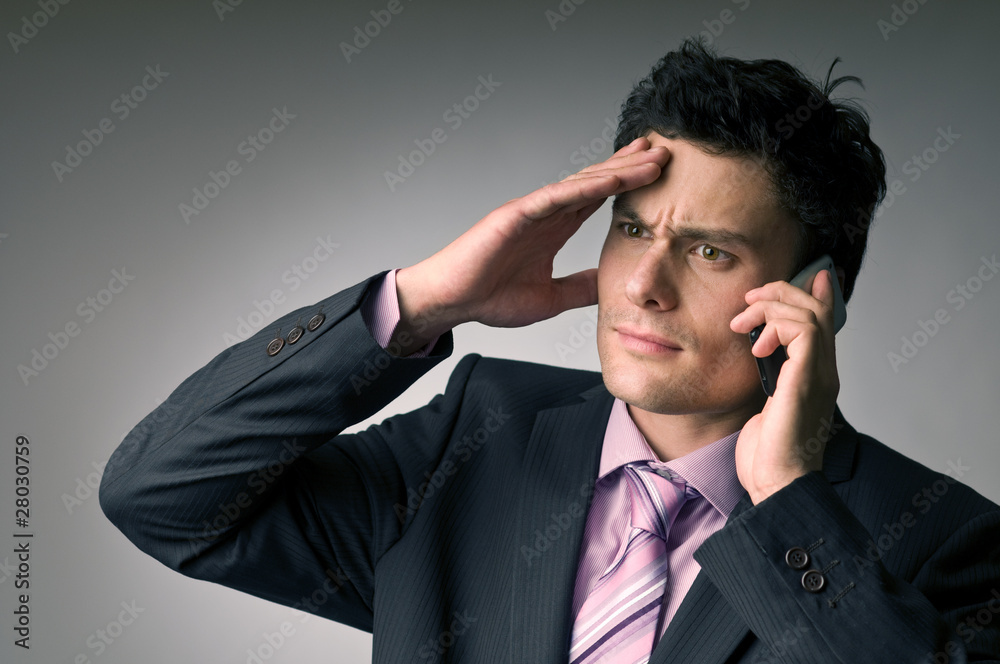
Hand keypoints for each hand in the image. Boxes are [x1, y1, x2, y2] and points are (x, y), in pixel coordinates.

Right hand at [391, 137, 670, 351]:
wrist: (451, 302)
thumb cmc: (489, 298)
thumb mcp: (550, 298)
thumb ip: (580, 289)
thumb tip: (610, 286)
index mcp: (553, 228)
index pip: (597, 199)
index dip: (627, 184)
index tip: (658, 173)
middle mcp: (545, 212)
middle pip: (596, 182)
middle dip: (631, 166)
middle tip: (666, 150)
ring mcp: (531, 210)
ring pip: (582, 183)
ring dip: (617, 170)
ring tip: (651, 158)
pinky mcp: (515, 214)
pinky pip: (556, 197)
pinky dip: (585, 187)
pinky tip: (611, 178)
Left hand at [728, 269, 840, 503]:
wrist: (777, 484)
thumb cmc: (767, 455)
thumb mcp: (764, 406)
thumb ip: (769, 380)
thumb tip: (759, 358)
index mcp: (814, 376)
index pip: (824, 324)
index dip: (817, 294)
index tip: (807, 276)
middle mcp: (823, 372)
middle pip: (817, 311)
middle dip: (782, 293)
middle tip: (750, 299)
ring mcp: (819, 375)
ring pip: (810, 314)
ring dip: (773, 306)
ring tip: (744, 323)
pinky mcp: (807, 380)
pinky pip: (805, 331)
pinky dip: (778, 326)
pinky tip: (758, 346)